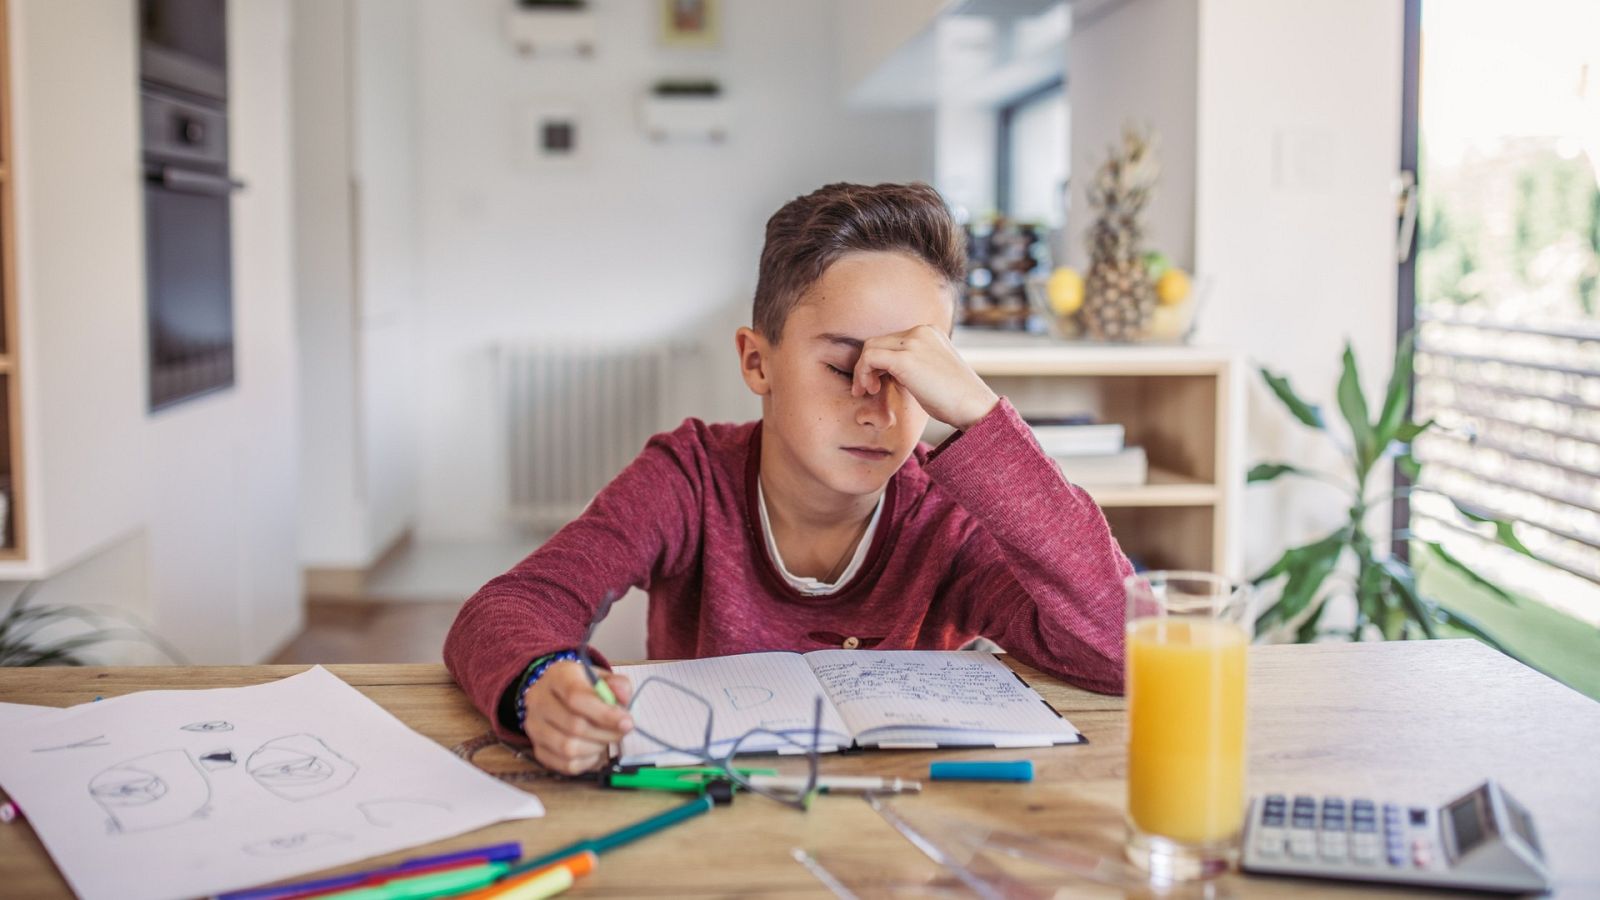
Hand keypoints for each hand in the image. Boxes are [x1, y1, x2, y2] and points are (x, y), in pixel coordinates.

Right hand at [521, 661, 633, 774]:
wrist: (557, 696)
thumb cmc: (583, 687)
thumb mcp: (602, 678)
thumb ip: (618, 685)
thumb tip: (623, 696)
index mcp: (557, 677)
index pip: (576, 697)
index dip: (605, 714)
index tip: (627, 723)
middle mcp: (539, 701)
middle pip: (574, 726)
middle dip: (606, 733)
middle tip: (621, 732)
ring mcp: (534, 727)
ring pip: (568, 749)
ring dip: (596, 748)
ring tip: (605, 738)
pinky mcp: (538, 749)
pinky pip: (566, 765)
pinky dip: (587, 761)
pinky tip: (593, 749)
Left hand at [852, 325, 999, 429]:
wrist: (974, 407)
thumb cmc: (954, 399)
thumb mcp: (931, 372)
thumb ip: (911, 364)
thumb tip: (885, 371)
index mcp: (929, 332)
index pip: (891, 340)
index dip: (878, 362)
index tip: (876, 383)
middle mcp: (921, 331)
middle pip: (878, 341)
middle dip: (866, 365)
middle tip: (867, 388)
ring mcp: (913, 343)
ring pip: (870, 347)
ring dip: (862, 370)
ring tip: (867, 391)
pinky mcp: (905, 359)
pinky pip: (870, 358)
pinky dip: (863, 373)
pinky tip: (870, 390)